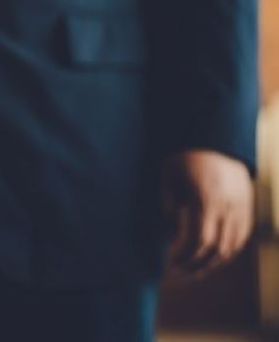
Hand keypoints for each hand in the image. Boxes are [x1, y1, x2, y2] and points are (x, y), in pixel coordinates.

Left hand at [162, 149, 254, 278]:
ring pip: (232, 247)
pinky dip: (227, 253)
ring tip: (193, 271)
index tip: (170, 261)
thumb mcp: (168, 179)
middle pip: (217, 250)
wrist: (216, 141)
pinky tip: (212, 258)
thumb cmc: (184, 159)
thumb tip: (171, 237)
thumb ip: (169, 208)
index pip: (200, 240)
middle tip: (178, 274)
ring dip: (213, 264)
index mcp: (206, 199)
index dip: (186, 256)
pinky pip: (241, 238)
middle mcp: (227, 207)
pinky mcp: (247, 209)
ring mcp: (241, 209)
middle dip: (197, 266)